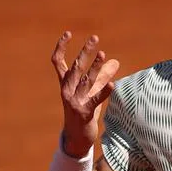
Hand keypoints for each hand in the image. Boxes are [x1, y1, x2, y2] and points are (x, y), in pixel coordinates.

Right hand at [51, 32, 120, 155]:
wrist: (77, 137)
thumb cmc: (83, 111)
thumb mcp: (90, 92)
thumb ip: (100, 77)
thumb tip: (114, 62)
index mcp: (65, 84)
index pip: (57, 62)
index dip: (61, 47)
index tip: (68, 33)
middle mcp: (66, 90)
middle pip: (75, 67)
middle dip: (85, 52)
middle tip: (94, 38)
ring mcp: (74, 101)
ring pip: (86, 81)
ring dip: (95, 67)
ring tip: (104, 55)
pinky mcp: (84, 112)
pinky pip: (95, 99)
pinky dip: (104, 91)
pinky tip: (112, 84)